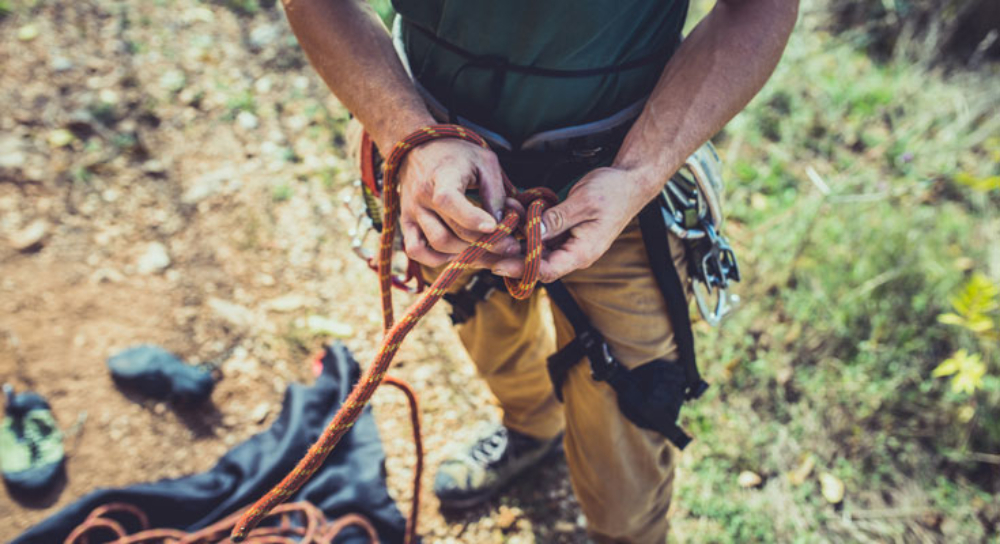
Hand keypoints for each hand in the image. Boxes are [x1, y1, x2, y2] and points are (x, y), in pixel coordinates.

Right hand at [397, 139, 519, 266]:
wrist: (420, 147)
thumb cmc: (458, 154)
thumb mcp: (485, 162)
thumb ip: (495, 193)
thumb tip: (501, 226)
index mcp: (442, 176)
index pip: (449, 200)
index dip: (472, 218)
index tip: (495, 227)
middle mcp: (421, 197)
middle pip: (450, 232)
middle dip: (483, 244)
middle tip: (508, 245)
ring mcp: (411, 212)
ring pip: (437, 245)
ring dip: (465, 253)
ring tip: (485, 247)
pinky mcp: (406, 223)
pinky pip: (416, 251)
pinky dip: (436, 259)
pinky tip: (456, 252)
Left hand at [491, 167, 652, 282]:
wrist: (630, 181)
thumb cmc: (613, 191)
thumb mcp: (584, 202)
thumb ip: (557, 218)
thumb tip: (533, 232)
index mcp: (582, 252)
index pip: (547, 270)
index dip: (521, 270)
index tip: (498, 265)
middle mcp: (575, 253)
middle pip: (538, 264)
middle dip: (513, 255)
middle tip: (488, 246)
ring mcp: (571, 243)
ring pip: (538, 249)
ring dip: (519, 237)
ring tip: (502, 220)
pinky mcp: (567, 232)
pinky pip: (544, 235)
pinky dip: (529, 226)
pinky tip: (516, 211)